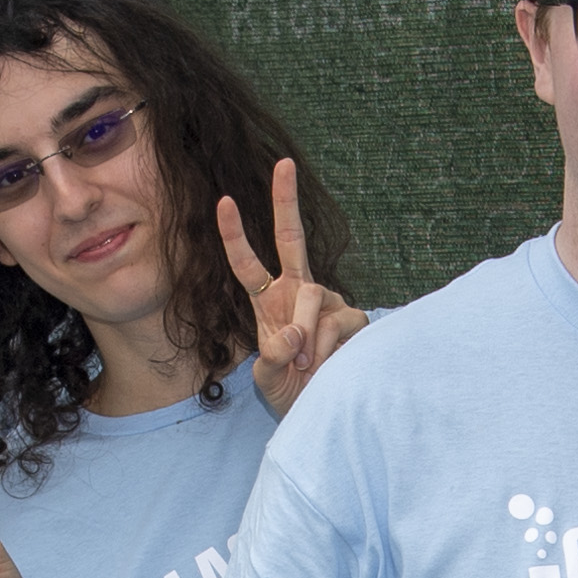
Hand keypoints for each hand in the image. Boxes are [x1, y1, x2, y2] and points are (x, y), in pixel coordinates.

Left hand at [219, 160, 364, 413]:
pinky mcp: (353, 317)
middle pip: (290, 237)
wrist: (324, 413)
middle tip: (284, 163)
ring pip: (311, 297)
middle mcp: (298, 291)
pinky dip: (327, 348)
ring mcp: (327, 301)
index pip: (247, 264)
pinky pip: (337, 321)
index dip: (235, 235)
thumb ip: (271, 357)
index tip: (225, 201)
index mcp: (268, 301)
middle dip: (286, 200)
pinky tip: (328, 365)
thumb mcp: (268, 379)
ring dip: (306, 337)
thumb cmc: (292, 393)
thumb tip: (293, 336)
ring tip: (307, 368)